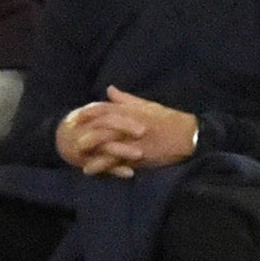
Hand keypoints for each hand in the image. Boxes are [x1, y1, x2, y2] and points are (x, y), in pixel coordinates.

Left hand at [61, 89, 200, 176]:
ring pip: (108, 145)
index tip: (76, 116)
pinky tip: (90, 170)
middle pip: (103, 126)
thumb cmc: (168, 119)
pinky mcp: (139, 156)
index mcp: (132, 111)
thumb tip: (109, 90)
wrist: (188, 136)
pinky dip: (104, 166)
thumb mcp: (147, 105)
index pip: (105, 109)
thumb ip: (126, 99)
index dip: (89, 112)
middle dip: (86, 131)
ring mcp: (134, 141)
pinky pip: (118, 161)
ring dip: (92, 150)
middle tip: (71, 136)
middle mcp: (130, 125)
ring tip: (77, 155)